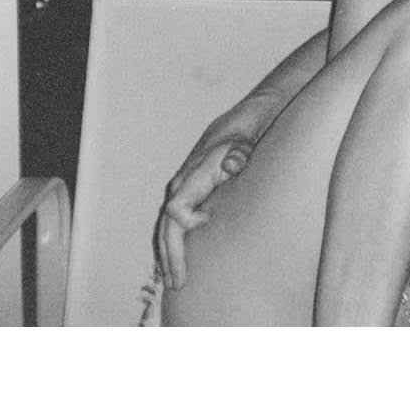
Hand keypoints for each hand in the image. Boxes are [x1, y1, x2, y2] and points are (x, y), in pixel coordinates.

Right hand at [153, 117, 261, 289]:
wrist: (236, 127)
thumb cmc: (241, 138)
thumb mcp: (244, 143)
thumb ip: (239, 154)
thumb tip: (232, 164)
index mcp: (193, 177)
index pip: (175, 208)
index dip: (186, 222)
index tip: (207, 222)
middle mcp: (181, 186)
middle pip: (166, 227)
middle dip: (170, 256)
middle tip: (178, 283)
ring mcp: (181, 192)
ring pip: (165, 230)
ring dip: (168, 255)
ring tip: (173, 281)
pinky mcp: (187, 196)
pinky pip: (172, 226)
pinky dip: (171, 246)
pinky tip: (175, 263)